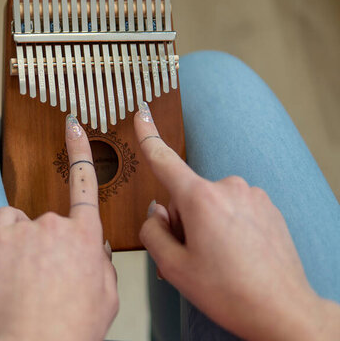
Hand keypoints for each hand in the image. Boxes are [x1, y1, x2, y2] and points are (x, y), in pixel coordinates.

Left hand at [0, 115, 117, 340]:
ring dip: (26, 248)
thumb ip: (103, 264)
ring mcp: (26, 229)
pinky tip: (9, 266)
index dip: (79, 151)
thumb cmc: (69, 329)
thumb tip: (94, 249)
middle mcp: (56, 225)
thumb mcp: (106, 298)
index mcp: (86, 237)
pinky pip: (3, 225)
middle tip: (47, 279)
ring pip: (25, 227)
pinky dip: (5, 241)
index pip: (85, 184)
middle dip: (51, 246)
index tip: (74, 127)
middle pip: (52, 223)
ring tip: (26, 282)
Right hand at [134, 102, 339, 340]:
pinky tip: (237, 255)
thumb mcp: (173, 267)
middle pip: (186, 195)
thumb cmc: (231, 292)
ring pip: (211, 203)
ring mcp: (251, 195)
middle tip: (195, 256)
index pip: (164, 160)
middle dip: (184, 220)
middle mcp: (228, 188)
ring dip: (207, 224)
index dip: (148, 136)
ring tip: (220, 260)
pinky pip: (233, 208)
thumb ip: (152, 233)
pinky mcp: (267, 205)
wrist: (283, 310)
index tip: (141, 113)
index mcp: (201, 199)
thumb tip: (156, 215)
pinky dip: (228, 227)